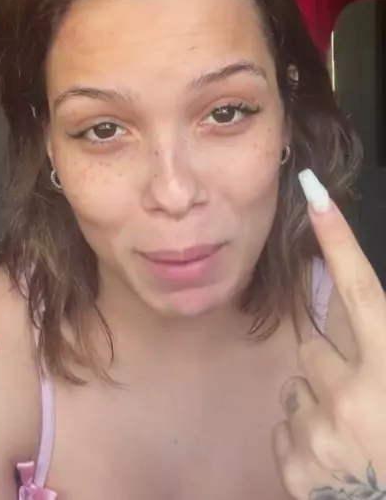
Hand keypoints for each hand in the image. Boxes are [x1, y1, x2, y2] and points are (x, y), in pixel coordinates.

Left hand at [273, 169, 385, 498]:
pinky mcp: (297, 467)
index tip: (315, 193)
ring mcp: (320, 434)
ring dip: (318, 403)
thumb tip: (360, 313)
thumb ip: (383, 342)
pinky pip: (284, 428)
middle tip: (361, 400)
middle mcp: (353, 397)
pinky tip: (334, 459)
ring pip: (296, 388)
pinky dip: (304, 439)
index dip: (338, 239)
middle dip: (330, 365)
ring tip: (351, 435)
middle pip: (312, 347)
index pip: (361, 289)